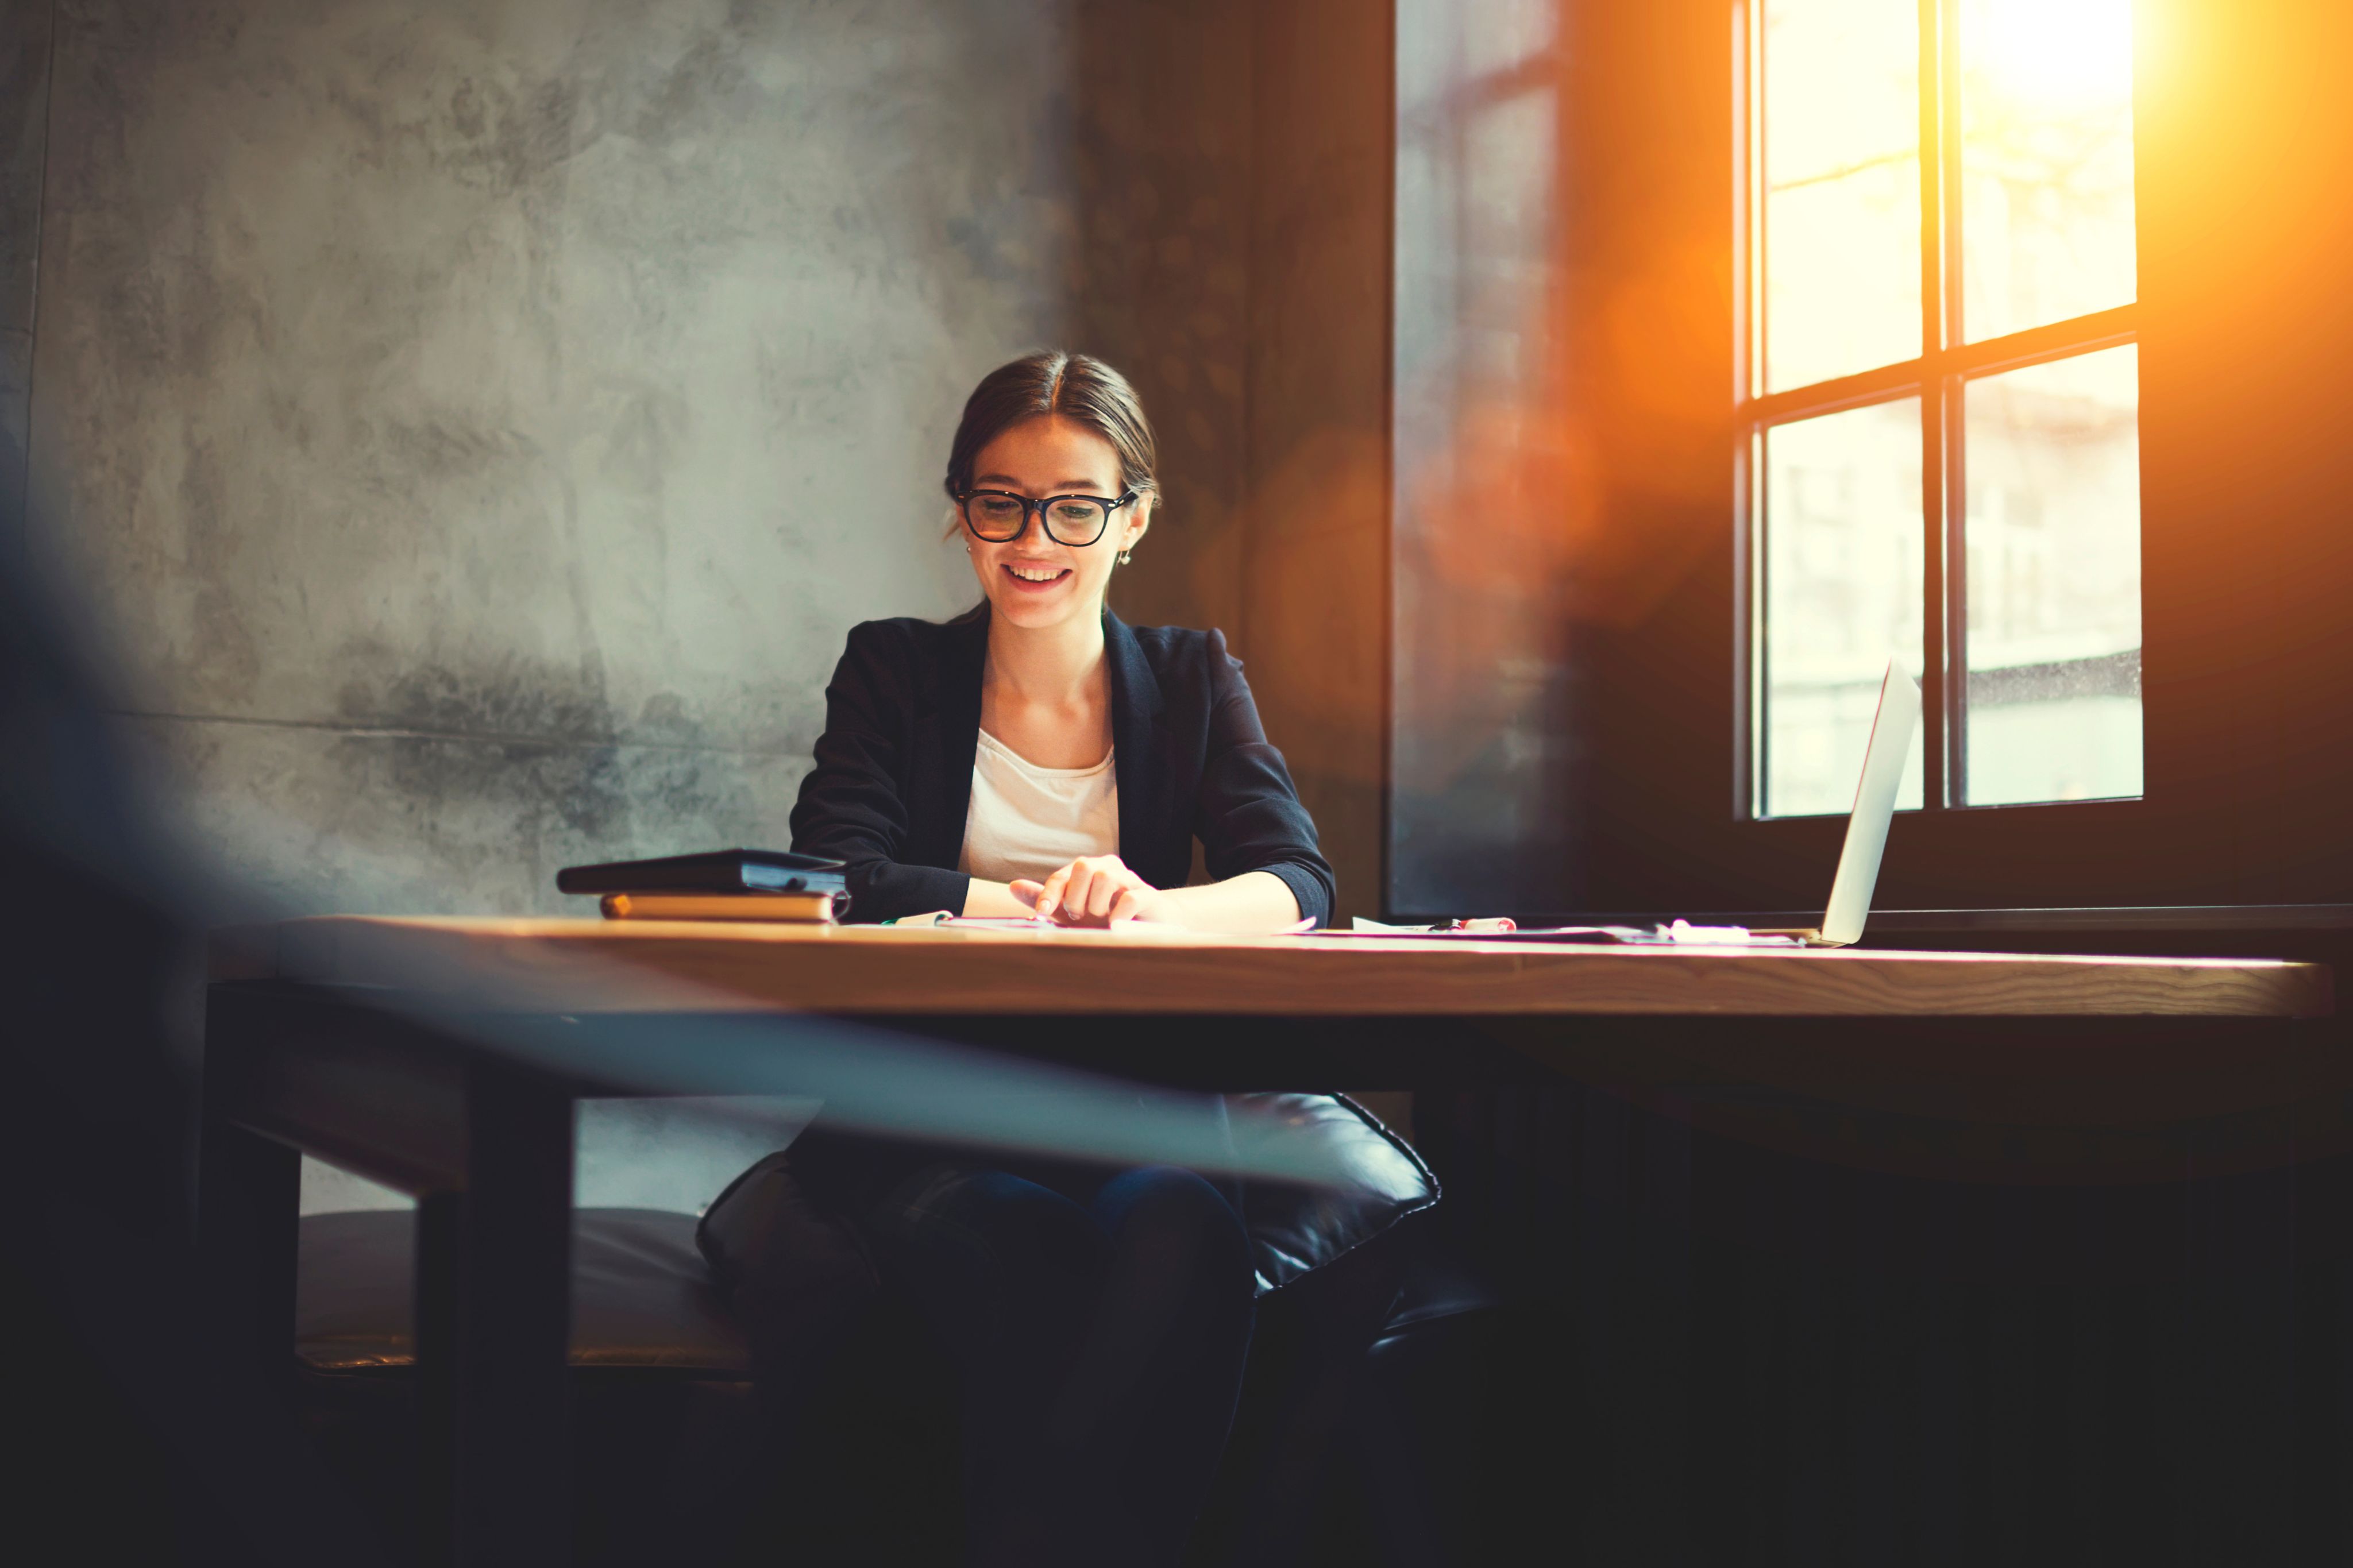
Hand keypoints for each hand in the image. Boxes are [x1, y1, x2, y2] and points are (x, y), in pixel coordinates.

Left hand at [1011, 855, 1179, 926]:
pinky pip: (1130, 899)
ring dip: (1096, 904)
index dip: (1049, 893)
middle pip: (1084, 865)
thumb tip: (1013, 886)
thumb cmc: (1107, 918)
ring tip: (1100, 918)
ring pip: (1106, 877)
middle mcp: (1110, 868)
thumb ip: (1046, 900)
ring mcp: (1132, 880)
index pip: (1064, 875)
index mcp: (1090, 869)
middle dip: (1074, 895)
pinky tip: (1115, 927)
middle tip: (1078, 915)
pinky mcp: (1149, 896)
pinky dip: (1117, 916)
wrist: (1151, 928)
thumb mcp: (1072, 913)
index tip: (1042, 913)